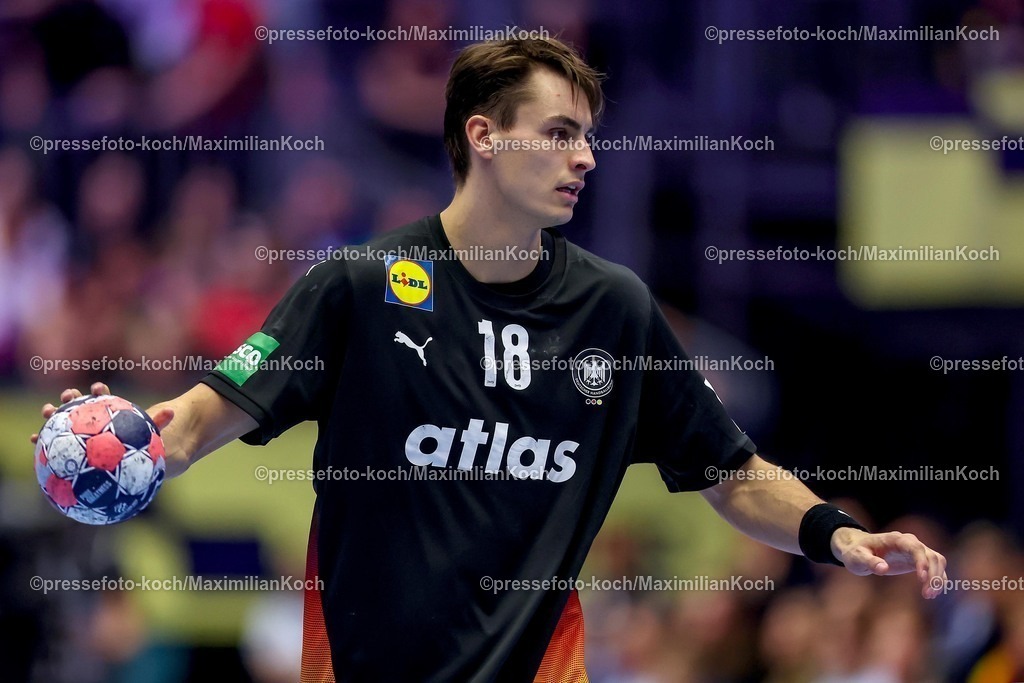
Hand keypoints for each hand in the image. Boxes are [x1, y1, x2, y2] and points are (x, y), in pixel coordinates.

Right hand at [30, 382, 174, 443]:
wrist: (126, 464)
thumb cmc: (136, 445)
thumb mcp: (148, 433)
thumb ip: (158, 422)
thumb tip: (173, 411)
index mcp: (108, 414)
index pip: (104, 399)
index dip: (100, 392)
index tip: (99, 388)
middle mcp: (91, 420)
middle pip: (79, 405)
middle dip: (71, 398)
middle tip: (68, 396)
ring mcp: (78, 434)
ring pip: (62, 422)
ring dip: (53, 414)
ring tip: (48, 411)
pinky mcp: (69, 448)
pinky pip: (53, 443)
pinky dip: (43, 440)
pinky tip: (35, 440)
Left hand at [831, 527, 947, 598]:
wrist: (857, 549)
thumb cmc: (856, 552)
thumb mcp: (857, 557)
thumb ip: (869, 562)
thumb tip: (883, 568)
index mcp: (896, 539)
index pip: (916, 548)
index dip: (922, 562)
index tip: (922, 579)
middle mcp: (909, 542)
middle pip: (931, 555)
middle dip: (933, 575)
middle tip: (927, 594)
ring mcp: (915, 550)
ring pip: (937, 561)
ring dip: (938, 578)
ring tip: (929, 595)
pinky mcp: (917, 560)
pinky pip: (934, 567)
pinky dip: (937, 579)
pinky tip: (932, 592)